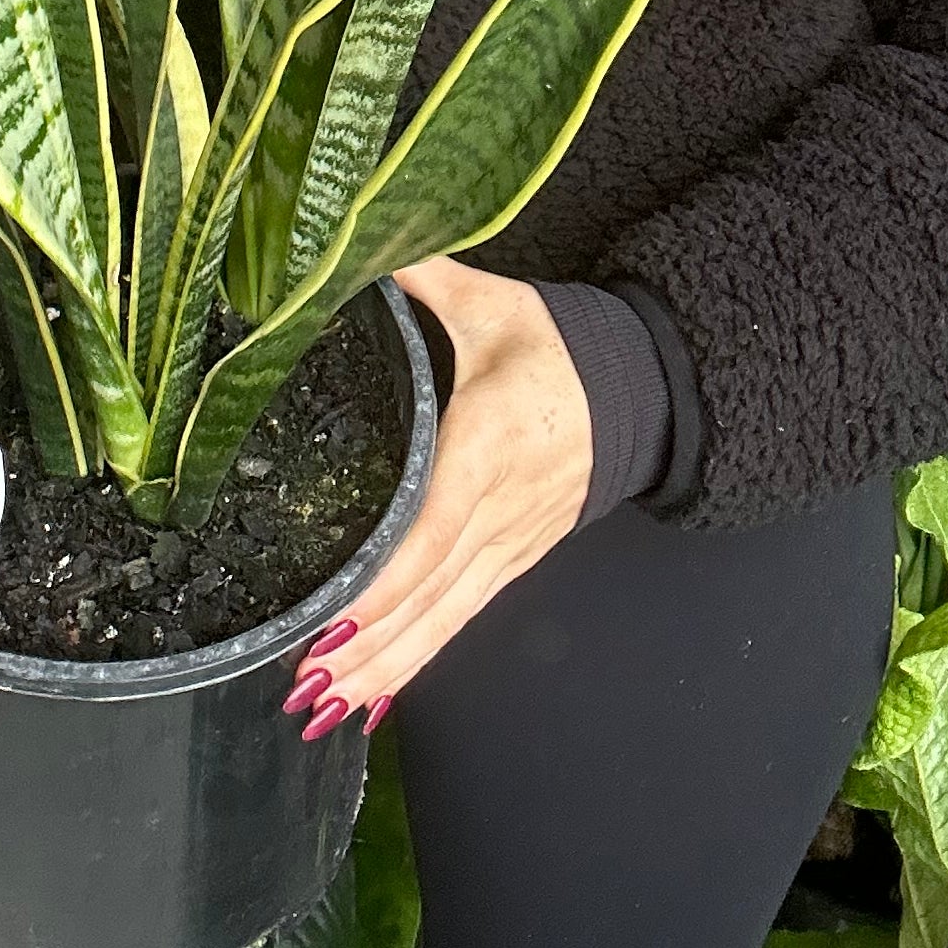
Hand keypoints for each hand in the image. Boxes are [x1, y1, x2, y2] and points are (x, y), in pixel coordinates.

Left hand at [283, 256, 589, 740]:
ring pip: (445, 617)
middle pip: (430, 592)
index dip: (382, 583)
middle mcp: (499, 508)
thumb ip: (422, 277)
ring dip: (387, 667)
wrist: (641, 387)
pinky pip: (463, 616)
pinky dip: (419, 658)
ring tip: (327, 706)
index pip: (430, 527)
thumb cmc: (556, 345)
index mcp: (486, 445)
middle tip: (306, 686)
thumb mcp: (490, 302)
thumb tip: (356, 240)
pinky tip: (374, 694)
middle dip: (368, 645)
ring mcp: (511, 542)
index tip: (332, 620)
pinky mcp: (517, 558)